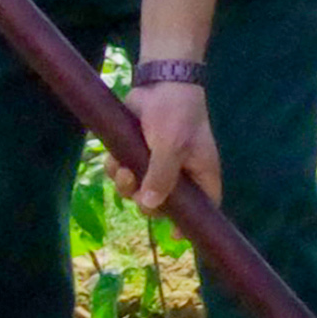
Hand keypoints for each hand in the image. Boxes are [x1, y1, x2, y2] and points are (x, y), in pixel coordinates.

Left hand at [121, 81, 220, 212]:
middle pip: (163, 202)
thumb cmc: (176, 114)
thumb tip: (150, 206)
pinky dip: (115, 168)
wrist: (159, 82)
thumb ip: (162, 177)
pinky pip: (123, 172)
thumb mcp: (172, 146)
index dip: (191, 222)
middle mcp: (180, 171)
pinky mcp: (136, 152)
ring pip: (139, 188)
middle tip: (135, 188)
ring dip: (125, 184)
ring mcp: (157, 162)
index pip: (203, 205)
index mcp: (200, 172)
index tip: (176, 236)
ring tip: (121, 169)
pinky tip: (113, 157)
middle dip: (145, 199)